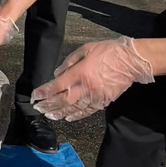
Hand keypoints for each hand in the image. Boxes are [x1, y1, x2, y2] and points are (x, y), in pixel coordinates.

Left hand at [31, 37, 154, 121]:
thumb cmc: (107, 51)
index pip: (57, 85)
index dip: (44, 92)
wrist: (130, 61)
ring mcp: (95, 96)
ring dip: (59, 112)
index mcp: (80, 72)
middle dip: (48, 105)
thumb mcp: (85, 49)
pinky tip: (67, 118)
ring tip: (48, 115)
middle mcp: (86, 87)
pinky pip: (86, 111)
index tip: (35, 96)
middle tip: (37, 109)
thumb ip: (69, 61)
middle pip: (63, 100)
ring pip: (74, 108)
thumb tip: (57, 73)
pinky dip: (76, 116)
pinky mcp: (103, 102)